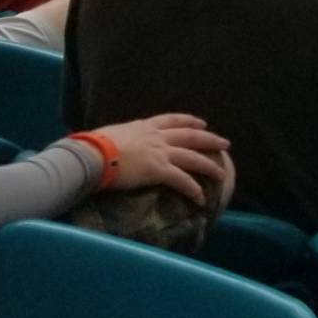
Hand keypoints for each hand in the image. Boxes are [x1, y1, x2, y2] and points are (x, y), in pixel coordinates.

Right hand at [86, 113, 230, 202]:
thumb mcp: (108, 136)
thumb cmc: (91, 146)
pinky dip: (193, 189)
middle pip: (191, 136)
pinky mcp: (158, 170)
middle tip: (225, 143)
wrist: (91, 154)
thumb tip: (105, 146)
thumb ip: (116, 140)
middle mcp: (156, 137)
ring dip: (209, 165)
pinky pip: (182, 180)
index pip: (172, 120)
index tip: (202, 124)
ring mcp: (160, 152)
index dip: (189, 121)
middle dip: (210, 139)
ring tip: (222, 172)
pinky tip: (201, 197)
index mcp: (144, 127)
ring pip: (193, 157)